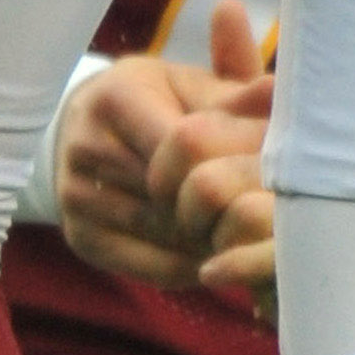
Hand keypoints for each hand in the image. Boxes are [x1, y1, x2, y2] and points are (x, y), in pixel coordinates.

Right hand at [54, 0, 273, 288]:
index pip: (183, 146)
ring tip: (249, 235)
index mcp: (116, 97)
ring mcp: (76, 196)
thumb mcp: (194, 88)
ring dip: (211, 240)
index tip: (261, 173)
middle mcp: (86, 146)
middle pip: (175, 193)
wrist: (84, 128)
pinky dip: (190, 265)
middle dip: (222, 205)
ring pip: (165, 233)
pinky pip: (148, 266)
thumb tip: (278, 89)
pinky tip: (218, 255)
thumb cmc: (158, 103)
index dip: (227, 164)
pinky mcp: (80, 238)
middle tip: (266, 214)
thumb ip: (236, 93)